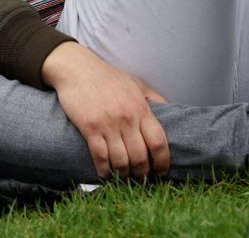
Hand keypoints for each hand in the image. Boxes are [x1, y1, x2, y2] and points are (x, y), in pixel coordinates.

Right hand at [42, 42, 169, 179]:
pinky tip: (105, 173)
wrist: (77, 69)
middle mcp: (127, 118)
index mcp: (142, 108)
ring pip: (121, 161)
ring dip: (123, 174)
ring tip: (123, 177)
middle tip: (141, 179)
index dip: (162, 161)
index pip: (159, 142)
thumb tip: (171, 109)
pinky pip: (100, 157)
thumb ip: (154, 97)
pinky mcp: (90, 128)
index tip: (161, 171)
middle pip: (140, 157)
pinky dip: (104, 170)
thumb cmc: (108, 77)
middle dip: (142, 173)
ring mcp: (108, 124)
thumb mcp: (136, 83)